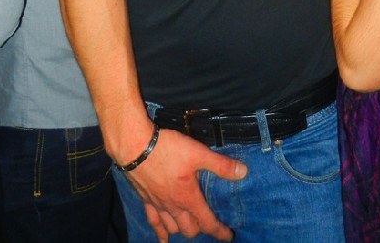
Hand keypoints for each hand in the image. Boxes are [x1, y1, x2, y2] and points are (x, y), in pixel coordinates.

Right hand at [126, 127, 246, 240]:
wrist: (135, 147)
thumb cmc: (168, 149)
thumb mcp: (198, 153)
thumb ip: (220, 165)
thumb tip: (243, 172)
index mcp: (188, 197)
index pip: (207, 222)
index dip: (220, 231)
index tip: (229, 236)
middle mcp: (173, 206)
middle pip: (189, 229)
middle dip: (201, 230)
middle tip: (209, 225)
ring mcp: (158, 205)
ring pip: (172, 228)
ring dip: (183, 231)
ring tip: (191, 228)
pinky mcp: (146, 200)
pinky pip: (153, 222)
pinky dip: (160, 233)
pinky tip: (163, 239)